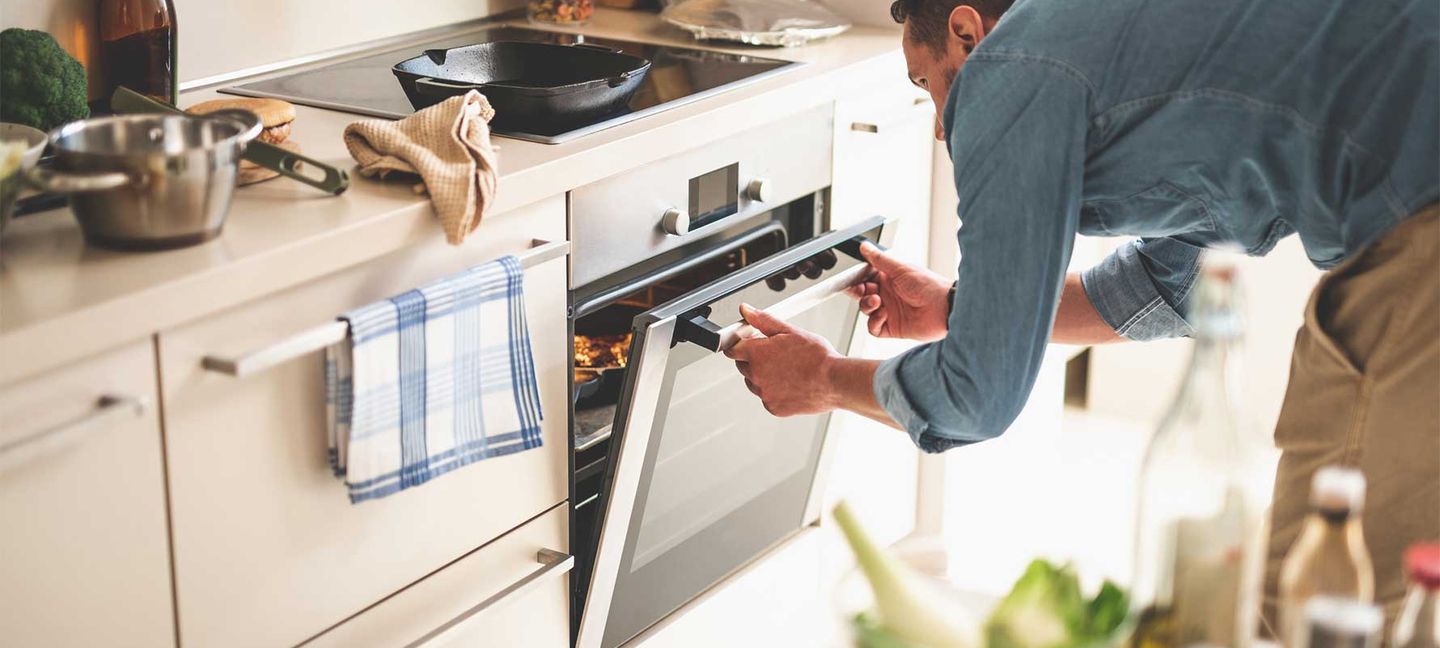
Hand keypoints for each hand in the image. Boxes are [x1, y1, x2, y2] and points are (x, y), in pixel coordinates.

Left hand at [723, 303, 840, 416]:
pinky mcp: (773, 407)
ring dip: (763, 375)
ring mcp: (764, 394)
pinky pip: (766, 397)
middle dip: (754, 358)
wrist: (835, 381)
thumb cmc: (817, 357)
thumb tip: (746, 310)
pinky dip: (774, 390)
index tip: (745, 342)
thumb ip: (763, 320)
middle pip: (742, 365)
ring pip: (754, 382)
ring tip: (786, 368)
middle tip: (775, 353)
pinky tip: (790, 382)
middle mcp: (756, 376)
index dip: (738, 344)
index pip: (732, 349)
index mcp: (757, 354)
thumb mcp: (790, 331)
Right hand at [845, 242, 951, 341]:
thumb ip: (879, 259)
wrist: (945, 308)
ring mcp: (890, 311)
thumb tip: (865, 247)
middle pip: (862, 294)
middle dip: (858, 292)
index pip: (865, 278)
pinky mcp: (892, 327)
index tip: (852, 278)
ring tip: (877, 301)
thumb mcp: (900, 268)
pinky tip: (883, 314)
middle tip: (862, 289)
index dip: (857, 278)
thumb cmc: (929, 285)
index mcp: (889, 279)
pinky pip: (873, 328)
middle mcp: (888, 295)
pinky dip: (874, 321)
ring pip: (866, 310)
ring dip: (867, 305)